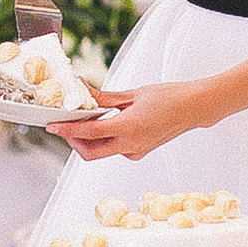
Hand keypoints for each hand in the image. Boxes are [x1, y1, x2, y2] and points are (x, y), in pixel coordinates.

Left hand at [49, 81, 213, 161]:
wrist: (194, 108)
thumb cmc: (170, 97)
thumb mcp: (133, 94)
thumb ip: (105, 98)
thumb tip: (84, 93)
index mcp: (129, 127)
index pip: (89, 133)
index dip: (67, 130)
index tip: (53, 125)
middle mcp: (131, 144)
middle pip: (90, 153)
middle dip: (74, 142)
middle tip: (66, 126)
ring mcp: (136, 151)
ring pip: (102, 152)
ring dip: (89, 140)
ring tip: (88, 119)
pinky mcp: (139, 151)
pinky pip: (115, 149)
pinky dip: (105, 139)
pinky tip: (109, 124)